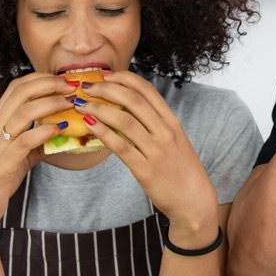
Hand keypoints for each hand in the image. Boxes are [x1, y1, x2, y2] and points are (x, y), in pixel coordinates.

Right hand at [0, 73, 75, 236]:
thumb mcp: (18, 154)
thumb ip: (37, 141)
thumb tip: (62, 132)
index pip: (16, 87)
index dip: (41, 78)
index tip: (63, 79)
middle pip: (21, 93)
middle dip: (49, 84)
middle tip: (72, 86)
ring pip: (23, 112)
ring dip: (51, 104)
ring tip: (71, 103)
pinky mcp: (1, 165)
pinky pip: (24, 141)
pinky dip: (44, 131)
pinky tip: (60, 128)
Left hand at [73, 71, 218, 241]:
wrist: (193, 199)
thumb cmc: (180, 168)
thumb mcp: (173, 139)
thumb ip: (155, 123)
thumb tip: (128, 107)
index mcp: (171, 120)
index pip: (146, 89)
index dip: (124, 78)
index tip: (106, 75)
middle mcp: (165, 131)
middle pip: (133, 100)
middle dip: (106, 89)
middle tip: (87, 86)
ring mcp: (156, 149)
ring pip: (124, 120)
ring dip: (99, 108)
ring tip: (81, 104)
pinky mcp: (145, 169)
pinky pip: (120, 146)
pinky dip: (102, 132)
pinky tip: (89, 124)